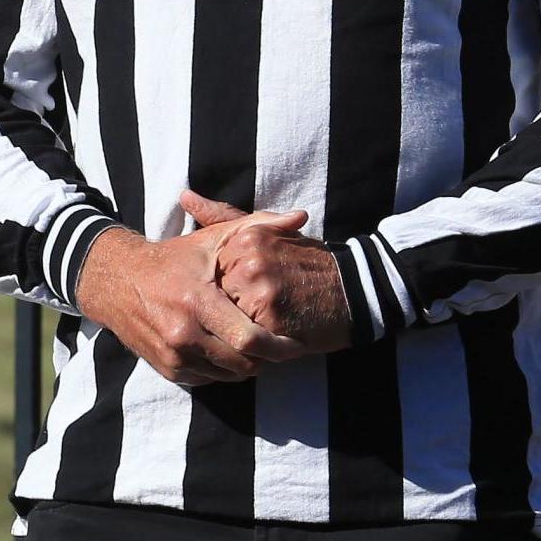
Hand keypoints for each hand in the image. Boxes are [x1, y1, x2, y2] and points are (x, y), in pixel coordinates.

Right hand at [75, 199, 311, 387]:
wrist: (115, 280)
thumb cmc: (172, 259)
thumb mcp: (212, 239)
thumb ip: (257, 226)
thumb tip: (301, 216)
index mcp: (197, 301)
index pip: (250, 339)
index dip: (279, 346)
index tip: (296, 342)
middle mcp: (183, 333)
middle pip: (244, 363)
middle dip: (267, 358)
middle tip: (278, 346)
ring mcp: (173, 355)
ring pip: (229, 375)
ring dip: (246, 364)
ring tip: (251, 346)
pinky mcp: (168, 369)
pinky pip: (209, 379)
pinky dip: (222, 369)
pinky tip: (224, 348)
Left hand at [183, 189, 355, 354]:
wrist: (356, 288)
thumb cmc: (305, 261)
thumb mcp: (264, 232)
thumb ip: (221, 217)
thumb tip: (184, 196)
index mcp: (243, 239)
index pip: (207, 271)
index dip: (219, 287)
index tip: (237, 290)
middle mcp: (249, 262)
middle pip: (214, 296)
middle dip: (226, 309)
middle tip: (252, 309)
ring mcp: (261, 291)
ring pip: (228, 320)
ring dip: (238, 328)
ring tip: (263, 323)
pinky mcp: (274, 321)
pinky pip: (247, 340)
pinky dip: (254, 344)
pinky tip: (271, 337)